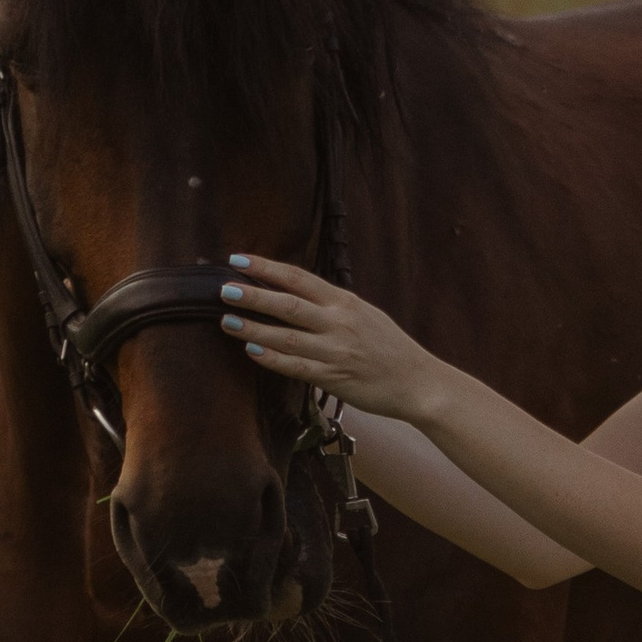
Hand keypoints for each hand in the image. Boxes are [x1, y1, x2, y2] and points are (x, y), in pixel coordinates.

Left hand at [218, 256, 441, 419]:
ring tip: (228, 322)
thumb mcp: (364, 314)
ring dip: (255, 329)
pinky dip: (274, 359)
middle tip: (224, 290)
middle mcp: (339, 323)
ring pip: (287, 337)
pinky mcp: (334, 378)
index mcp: (345, 302)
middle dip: (253, 296)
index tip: (238, 259)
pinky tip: (253, 352)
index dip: (266, 267)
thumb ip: (332, 304)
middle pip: (288, 305)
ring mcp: (336, 351)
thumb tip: (296, 293)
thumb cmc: (389, 348)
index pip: (298, 278)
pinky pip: (297, 367)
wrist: (418, 382)